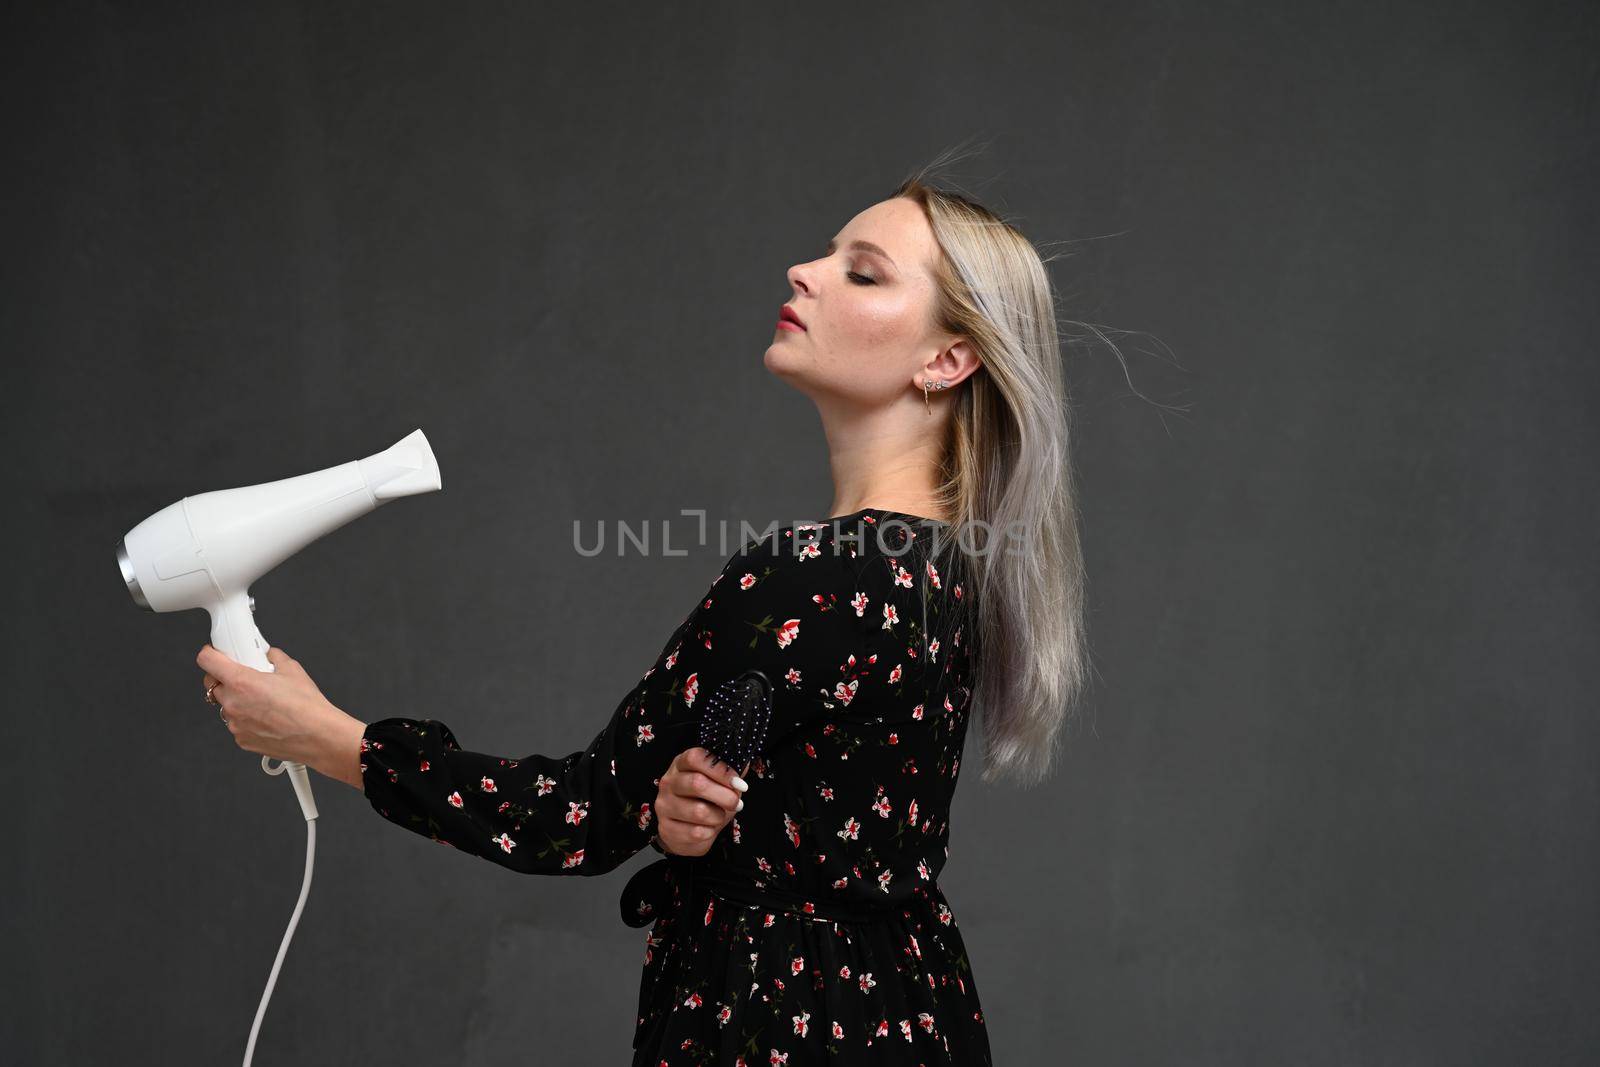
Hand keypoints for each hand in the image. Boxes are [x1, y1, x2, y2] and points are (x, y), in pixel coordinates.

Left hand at [196, 643, 350, 770]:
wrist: (318, 736)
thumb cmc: (307, 706)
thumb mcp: (292, 669)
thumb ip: (273, 657)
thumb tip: (269, 655)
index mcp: (241, 682)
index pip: (207, 661)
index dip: (210, 654)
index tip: (215, 653)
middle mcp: (233, 704)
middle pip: (212, 684)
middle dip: (225, 677)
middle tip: (244, 675)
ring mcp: (235, 724)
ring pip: (225, 705)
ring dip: (237, 699)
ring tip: (263, 700)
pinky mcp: (242, 739)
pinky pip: (237, 723)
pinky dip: (246, 718)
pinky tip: (267, 717)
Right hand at [651, 747, 749, 856]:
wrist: (688, 831)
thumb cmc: (706, 801)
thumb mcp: (718, 782)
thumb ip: (730, 772)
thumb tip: (743, 763)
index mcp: (681, 764)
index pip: (695, 757)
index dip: (719, 769)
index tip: (737, 782)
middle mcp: (669, 782)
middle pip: (697, 783)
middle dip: (724, 795)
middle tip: (736, 802)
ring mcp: (664, 806)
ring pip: (698, 811)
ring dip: (718, 816)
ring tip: (720, 815)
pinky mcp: (666, 829)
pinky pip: (696, 832)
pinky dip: (709, 832)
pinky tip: (708, 828)